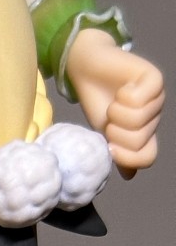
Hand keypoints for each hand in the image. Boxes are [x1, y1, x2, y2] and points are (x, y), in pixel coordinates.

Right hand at [66, 28, 162, 179]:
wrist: (89, 70)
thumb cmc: (97, 101)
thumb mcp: (102, 134)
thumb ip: (116, 153)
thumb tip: (130, 175)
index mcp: (145, 134)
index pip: (147, 158)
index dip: (126, 157)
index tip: (108, 146)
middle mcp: (154, 118)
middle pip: (137, 140)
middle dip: (115, 131)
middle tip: (110, 117)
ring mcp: (157, 98)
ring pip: (136, 120)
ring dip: (115, 112)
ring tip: (114, 101)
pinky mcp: (154, 79)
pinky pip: (137, 99)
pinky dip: (121, 97)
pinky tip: (121, 88)